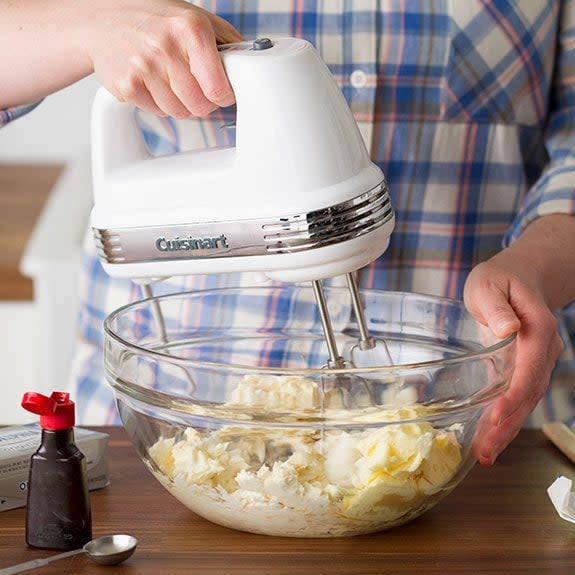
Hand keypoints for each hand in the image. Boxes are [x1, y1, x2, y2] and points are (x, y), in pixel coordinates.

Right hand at [84, 0, 242, 117]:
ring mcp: (144, 67)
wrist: (103, 19)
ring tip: (172, 81)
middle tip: (196, 87)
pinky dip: (160, 104)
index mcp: (190, 29)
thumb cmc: (157, 19)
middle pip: (201, 106)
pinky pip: (158, 112)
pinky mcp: (127, 85)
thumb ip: (229, 44)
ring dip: (181, 104)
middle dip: (203, 102)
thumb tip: (254, 65)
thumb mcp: (197, 19)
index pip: (218, 88)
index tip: (222, 92)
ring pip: (180, 113)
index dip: (225, 95)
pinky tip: (154, 83)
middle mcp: (165, 46)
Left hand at [463, 251, 563, 465]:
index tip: (495, 417)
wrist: (521, 278)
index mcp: (537, 329)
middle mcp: (543, 350)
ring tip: (485, 453)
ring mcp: (537, 361)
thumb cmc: (500, 280)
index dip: (514, 395)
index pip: (529, 368)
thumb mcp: (489, 285)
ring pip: (525, 400)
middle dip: (507, 424)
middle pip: (529, 393)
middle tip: (486, 451)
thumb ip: (497, 306)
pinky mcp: (525, 368)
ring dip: (506, 428)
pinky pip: (517, 396)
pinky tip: (489, 436)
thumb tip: (508, 328)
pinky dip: (505, 417)